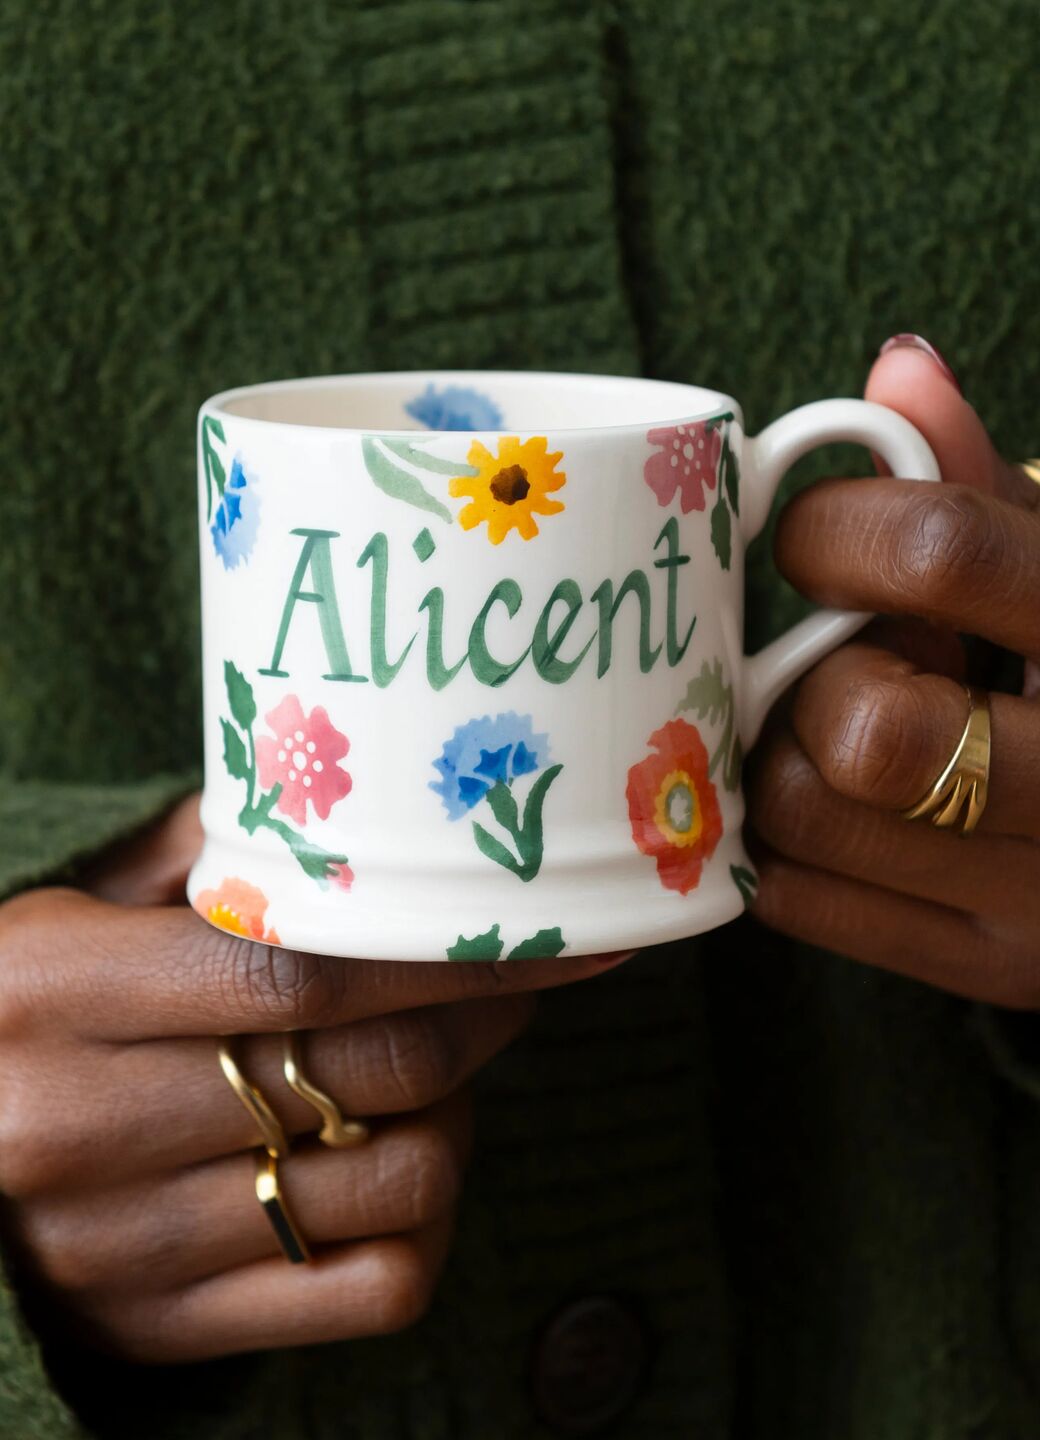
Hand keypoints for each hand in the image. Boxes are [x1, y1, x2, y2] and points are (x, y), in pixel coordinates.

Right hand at [0, 797, 631, 1362]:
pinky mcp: (164, 1330)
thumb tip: (340, 805)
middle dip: (480, 1016)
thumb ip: (189, 855)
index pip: (300, 969)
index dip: (441, 947)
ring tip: (431, 1074)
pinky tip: (394, 1162)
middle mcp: (81, 1127)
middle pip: (371, 1072)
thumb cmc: (13, 1015)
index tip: (534, 924)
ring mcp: (125, 1248)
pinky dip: (425, 1218)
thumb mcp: (65, 910)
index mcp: (53, 992)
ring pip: (398, 1182)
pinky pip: (378, 1289)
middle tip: (505, 980)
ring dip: (454, 1117)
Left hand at [748, 339, 1039, 1005]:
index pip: (938, 553)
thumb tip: (895, 366)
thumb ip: (983, 476)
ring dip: (787, 758)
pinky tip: (838, 800)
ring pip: (812, 818)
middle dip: (818, 678)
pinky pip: (799, 899)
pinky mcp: (1000, 970)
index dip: (833, 530)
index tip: (810, 538)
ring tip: (840, 726)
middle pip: (865, 727)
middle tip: (840, 658)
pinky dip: (782, 839)